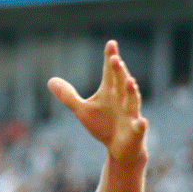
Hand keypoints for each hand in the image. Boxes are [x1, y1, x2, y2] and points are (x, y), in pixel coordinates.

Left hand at [48, 40, 147, 165]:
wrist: (118, 148)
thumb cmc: (102, 125)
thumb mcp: (82, 110)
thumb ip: (68, 95)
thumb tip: (50, 80)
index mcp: (110, 91)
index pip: (110, 72)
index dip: (110, 58)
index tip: (111, 43)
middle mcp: (122, 99)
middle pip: (121, 82)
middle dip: (119, 71)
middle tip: (115, 58)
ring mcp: (131, 114)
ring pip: (133, 100)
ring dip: (132, 91)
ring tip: (130, 81)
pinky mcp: (135, 130)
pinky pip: (139, 127)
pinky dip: (141, 125)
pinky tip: (142, 122)